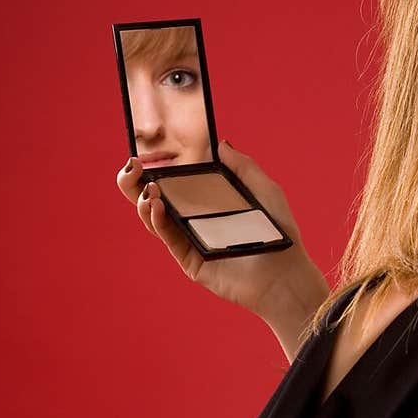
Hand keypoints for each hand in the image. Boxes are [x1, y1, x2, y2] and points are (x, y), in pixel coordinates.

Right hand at [116, 138, 328, 326]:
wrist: (285, 273)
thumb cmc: (279, 232)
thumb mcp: (264, 189)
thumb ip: (242, 165)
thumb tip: (220, 143)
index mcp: (210, 202)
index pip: (177, 182)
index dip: (158, 167)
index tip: (146, 152)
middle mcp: (196, 220)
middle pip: (157, 199)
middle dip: (137, 183)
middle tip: (133, 166)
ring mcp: (191, 241)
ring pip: (157, 220)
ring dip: (145, 202)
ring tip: (148, 188)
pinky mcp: (191, 261)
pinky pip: (169, 239)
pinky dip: (159, 221)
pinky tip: (156, 206)